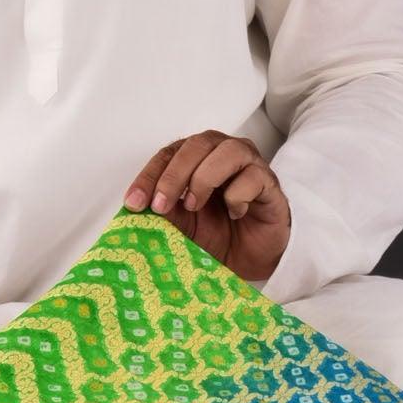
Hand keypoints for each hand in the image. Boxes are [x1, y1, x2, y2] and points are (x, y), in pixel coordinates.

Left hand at [124, 130, 290, 284]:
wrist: (252, 257)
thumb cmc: (218, 235)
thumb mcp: (183, 227)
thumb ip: (165, 212)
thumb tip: (139, 207)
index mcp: (196, 159)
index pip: (168, 154)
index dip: (149, 176)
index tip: (133, 203)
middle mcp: (222, 153)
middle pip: (197, 145)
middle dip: (173, 176)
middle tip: (160, 206)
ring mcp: (248, 164)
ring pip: (228, 151)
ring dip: (204, 178)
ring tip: (195, 206)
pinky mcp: (269, 182)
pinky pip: (253, 176)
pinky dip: (238, 195)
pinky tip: (235, 213)